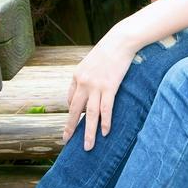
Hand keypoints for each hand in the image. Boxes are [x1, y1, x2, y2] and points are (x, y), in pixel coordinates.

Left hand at [64, 29, 136, 150]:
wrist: (120, 41)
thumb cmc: (108, 50)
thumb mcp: (91, 62)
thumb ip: (86, 77)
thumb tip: (85, 93)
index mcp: (77, 76)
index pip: (71, 99)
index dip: (73, 112)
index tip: (75, 121)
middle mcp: (83, 83)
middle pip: (75, 111)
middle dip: (70, 128)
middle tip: (67, 141)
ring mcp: (96, 86)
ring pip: (90, 115)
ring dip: (88, 132)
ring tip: (87, 147)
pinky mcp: (110, 87)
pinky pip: (106, 109)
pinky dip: (105, 122)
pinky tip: (105, 133)